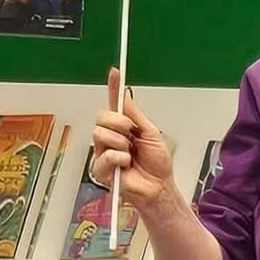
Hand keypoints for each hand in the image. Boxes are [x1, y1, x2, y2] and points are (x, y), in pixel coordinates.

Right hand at [90, 69, 175, 211]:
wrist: (159, 187)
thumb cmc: (157, 165)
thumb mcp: (151, 134)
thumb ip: (136, 115)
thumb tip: (126, 95)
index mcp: (122, 128)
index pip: (114, 105)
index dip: (114, 87)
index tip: (115, 72)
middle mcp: (110, 138)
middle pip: (101, 117)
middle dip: (119, 123)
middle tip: (132, 136)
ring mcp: (104, 153)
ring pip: (100, 134)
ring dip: (120, 143)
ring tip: (131, 155)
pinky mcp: (101, 170)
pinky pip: (105, 155)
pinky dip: (119, 158)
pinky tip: (126, 165)